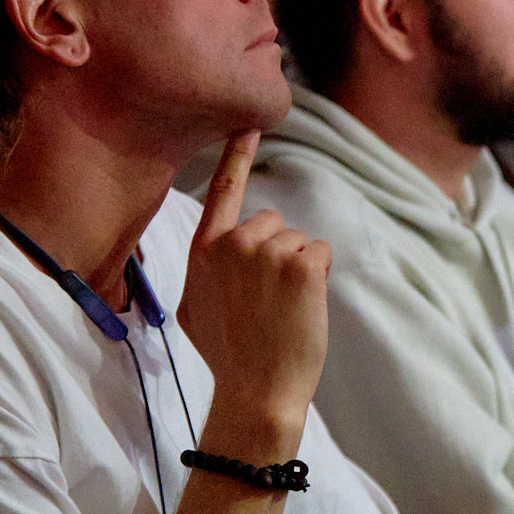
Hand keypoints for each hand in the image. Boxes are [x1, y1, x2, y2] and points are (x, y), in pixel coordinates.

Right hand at [174, 130, 330, 456]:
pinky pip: (320, 253)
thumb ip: (205, 271)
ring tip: (282, 310)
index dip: (237, 154)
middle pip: (273, 222)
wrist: (256, 391)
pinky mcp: (302, 265)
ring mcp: (268, 251)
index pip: (223, 190)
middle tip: (268, 301)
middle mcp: (233, 242)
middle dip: (278, 253)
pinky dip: (319, 277)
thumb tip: (215, 258)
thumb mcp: (192, 309)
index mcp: (204, 250)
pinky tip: (301, 307)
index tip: (249, 122)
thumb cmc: (227, 355)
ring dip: (299, 270)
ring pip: (299, 241)